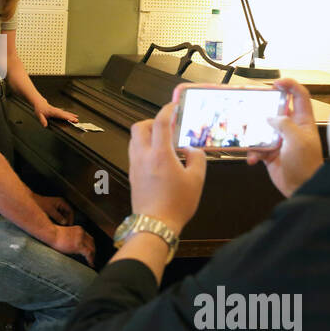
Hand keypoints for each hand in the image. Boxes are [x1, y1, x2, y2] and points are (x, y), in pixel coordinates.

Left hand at [32, 98, 78, 127]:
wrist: (40, 103)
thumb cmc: (40, 109)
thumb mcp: (39, 115)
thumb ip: (42, 120)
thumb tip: (45, 125)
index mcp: (53, 111)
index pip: (61, 115)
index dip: (66, 117)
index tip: (71, 119)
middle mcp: (57, 110)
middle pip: (65, 114)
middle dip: (71, 117)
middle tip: (77, 121)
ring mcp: (58, 110)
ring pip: (66, 113)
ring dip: (72, 116)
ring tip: (77, 119)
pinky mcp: (59, 111)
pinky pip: (65, 113)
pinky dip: (70, 114)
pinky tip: (73, 116)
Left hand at [32, 193, 72, 224]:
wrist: (33, 201)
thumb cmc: (40, 204)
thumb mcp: (50, 211)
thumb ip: (58, 217)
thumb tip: (65, 223)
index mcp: (61, 202)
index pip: (70, 211)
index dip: (71, 218)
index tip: (69, 225)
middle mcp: (61, 204)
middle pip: (68, 214)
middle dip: (67, 220)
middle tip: (66, 227)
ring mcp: (57, 207)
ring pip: (64, 215)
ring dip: (63, 221)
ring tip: (61, 227)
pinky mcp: (54, 210)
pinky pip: (59, 216)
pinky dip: (59, 220)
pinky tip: (57, 224)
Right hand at [49, 224, 95, 266]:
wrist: (51, 233)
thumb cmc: (54, 234)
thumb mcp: (66, 234)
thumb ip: (72, 238)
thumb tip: (73, 247)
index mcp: (79, 230)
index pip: (89, 238)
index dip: (91, 245)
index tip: (90, 250)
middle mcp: (82, 233)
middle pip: (92, 242)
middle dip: (93, 250)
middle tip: (92, 257)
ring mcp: (81, 239)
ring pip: (92, 248)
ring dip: (92, 256)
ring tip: (91, 262)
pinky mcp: (79, 245)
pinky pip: (88, 253)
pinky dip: (91, 259)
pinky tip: (90, 264)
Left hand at [129, 98, 206, 231]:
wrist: (155, 224)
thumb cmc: (177, 204)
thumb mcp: (197, 180)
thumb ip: (197, 159)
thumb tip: (193, 150)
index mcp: (160, 154)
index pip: (160, 122)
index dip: (167, 110)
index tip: (174, 106)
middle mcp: (143, 156)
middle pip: (140, 127)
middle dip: (152, 121)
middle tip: (167, 126)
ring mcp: (135, 166)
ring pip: (134, 140)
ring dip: (147, 135)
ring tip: (163, 142)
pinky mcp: (132, 176)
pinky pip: (135, 153)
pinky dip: (144, 148)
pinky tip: (158, 159)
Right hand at [245, 77, 322, 197]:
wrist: (301, 188)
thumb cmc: (306, 164)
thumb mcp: (297, 140)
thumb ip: (284, 124)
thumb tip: (270, 118)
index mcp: (303, 121)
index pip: (299, 96)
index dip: (289, 85)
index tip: (275, 84)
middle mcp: (291, 128)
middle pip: (276, 109)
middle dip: (263, 107)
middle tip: (250, 103)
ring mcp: (279, 140)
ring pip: (262, 128)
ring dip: (253, 134)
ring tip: (248, 138)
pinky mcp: (270, 152)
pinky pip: (256, 147)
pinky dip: (252, 152)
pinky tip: (254, 159)